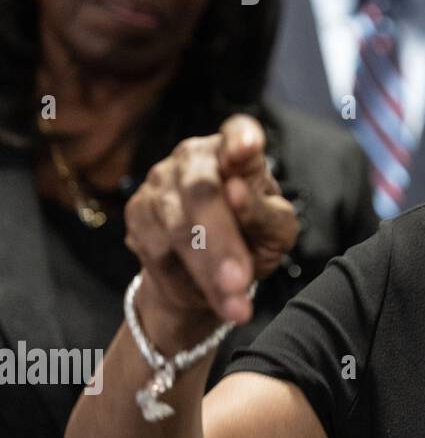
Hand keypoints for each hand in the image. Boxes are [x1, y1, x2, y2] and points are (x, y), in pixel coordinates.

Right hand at [125, 115, 298, 331]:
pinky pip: (155, 249)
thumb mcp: (275, 229)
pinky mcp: (136, 211)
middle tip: (240, 281)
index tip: (248, 150)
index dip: (241, 139)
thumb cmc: (253, 237)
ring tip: (235, 305)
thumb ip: (264, 211)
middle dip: (222, 242)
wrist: (209, 273)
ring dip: (206, 272)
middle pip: (202, 191)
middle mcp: (194, 156)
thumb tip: (237, 191)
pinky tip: (209, 298)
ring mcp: (160, 180)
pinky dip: (183, 279)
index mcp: (237, 150)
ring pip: (177, 227)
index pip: (238, 132)